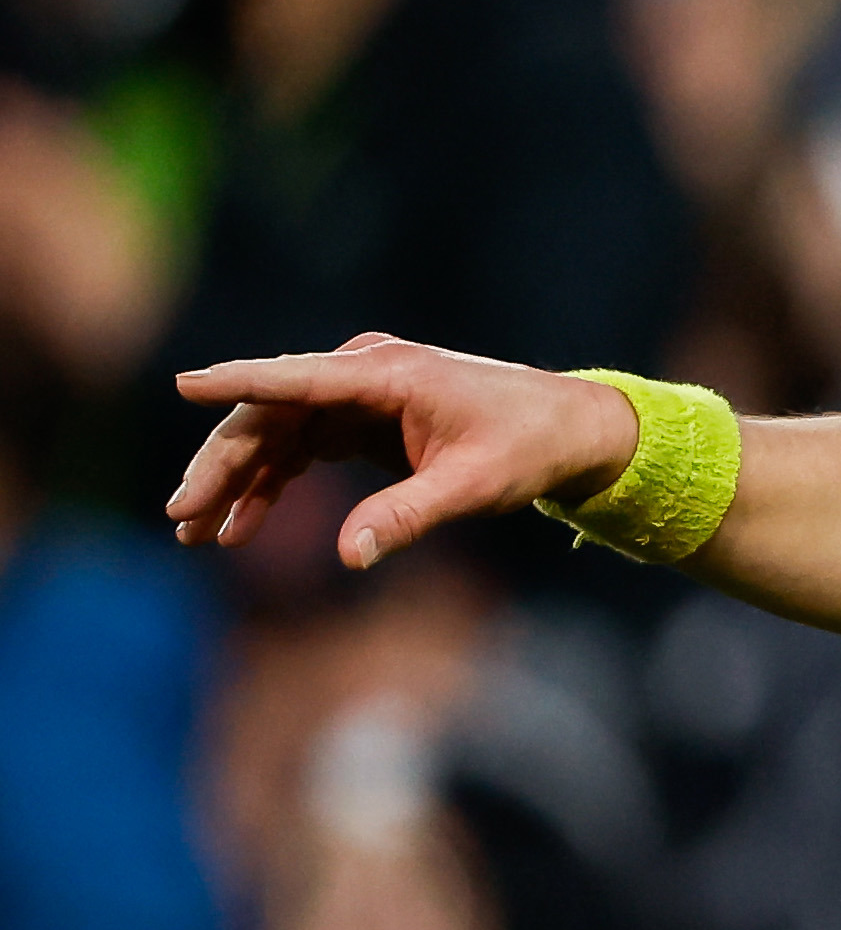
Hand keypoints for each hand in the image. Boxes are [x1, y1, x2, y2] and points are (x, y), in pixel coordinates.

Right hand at [168, 334, 640, 568]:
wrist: (568, 431)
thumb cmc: (527, 448)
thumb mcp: (472, 486)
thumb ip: (408, 515)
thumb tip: (347, 556)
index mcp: (389, 373)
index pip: (297, 377)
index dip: (237, 381)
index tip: (183, 385)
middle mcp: (367, 373)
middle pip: (272, 412)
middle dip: (222, 463)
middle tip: (183, 518)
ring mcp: (362, 393)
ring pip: (277, 432)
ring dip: (236, 479)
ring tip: (197, 534)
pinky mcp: (364, 418)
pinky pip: (300, 447)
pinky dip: (269, 483)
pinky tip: (241, 525)